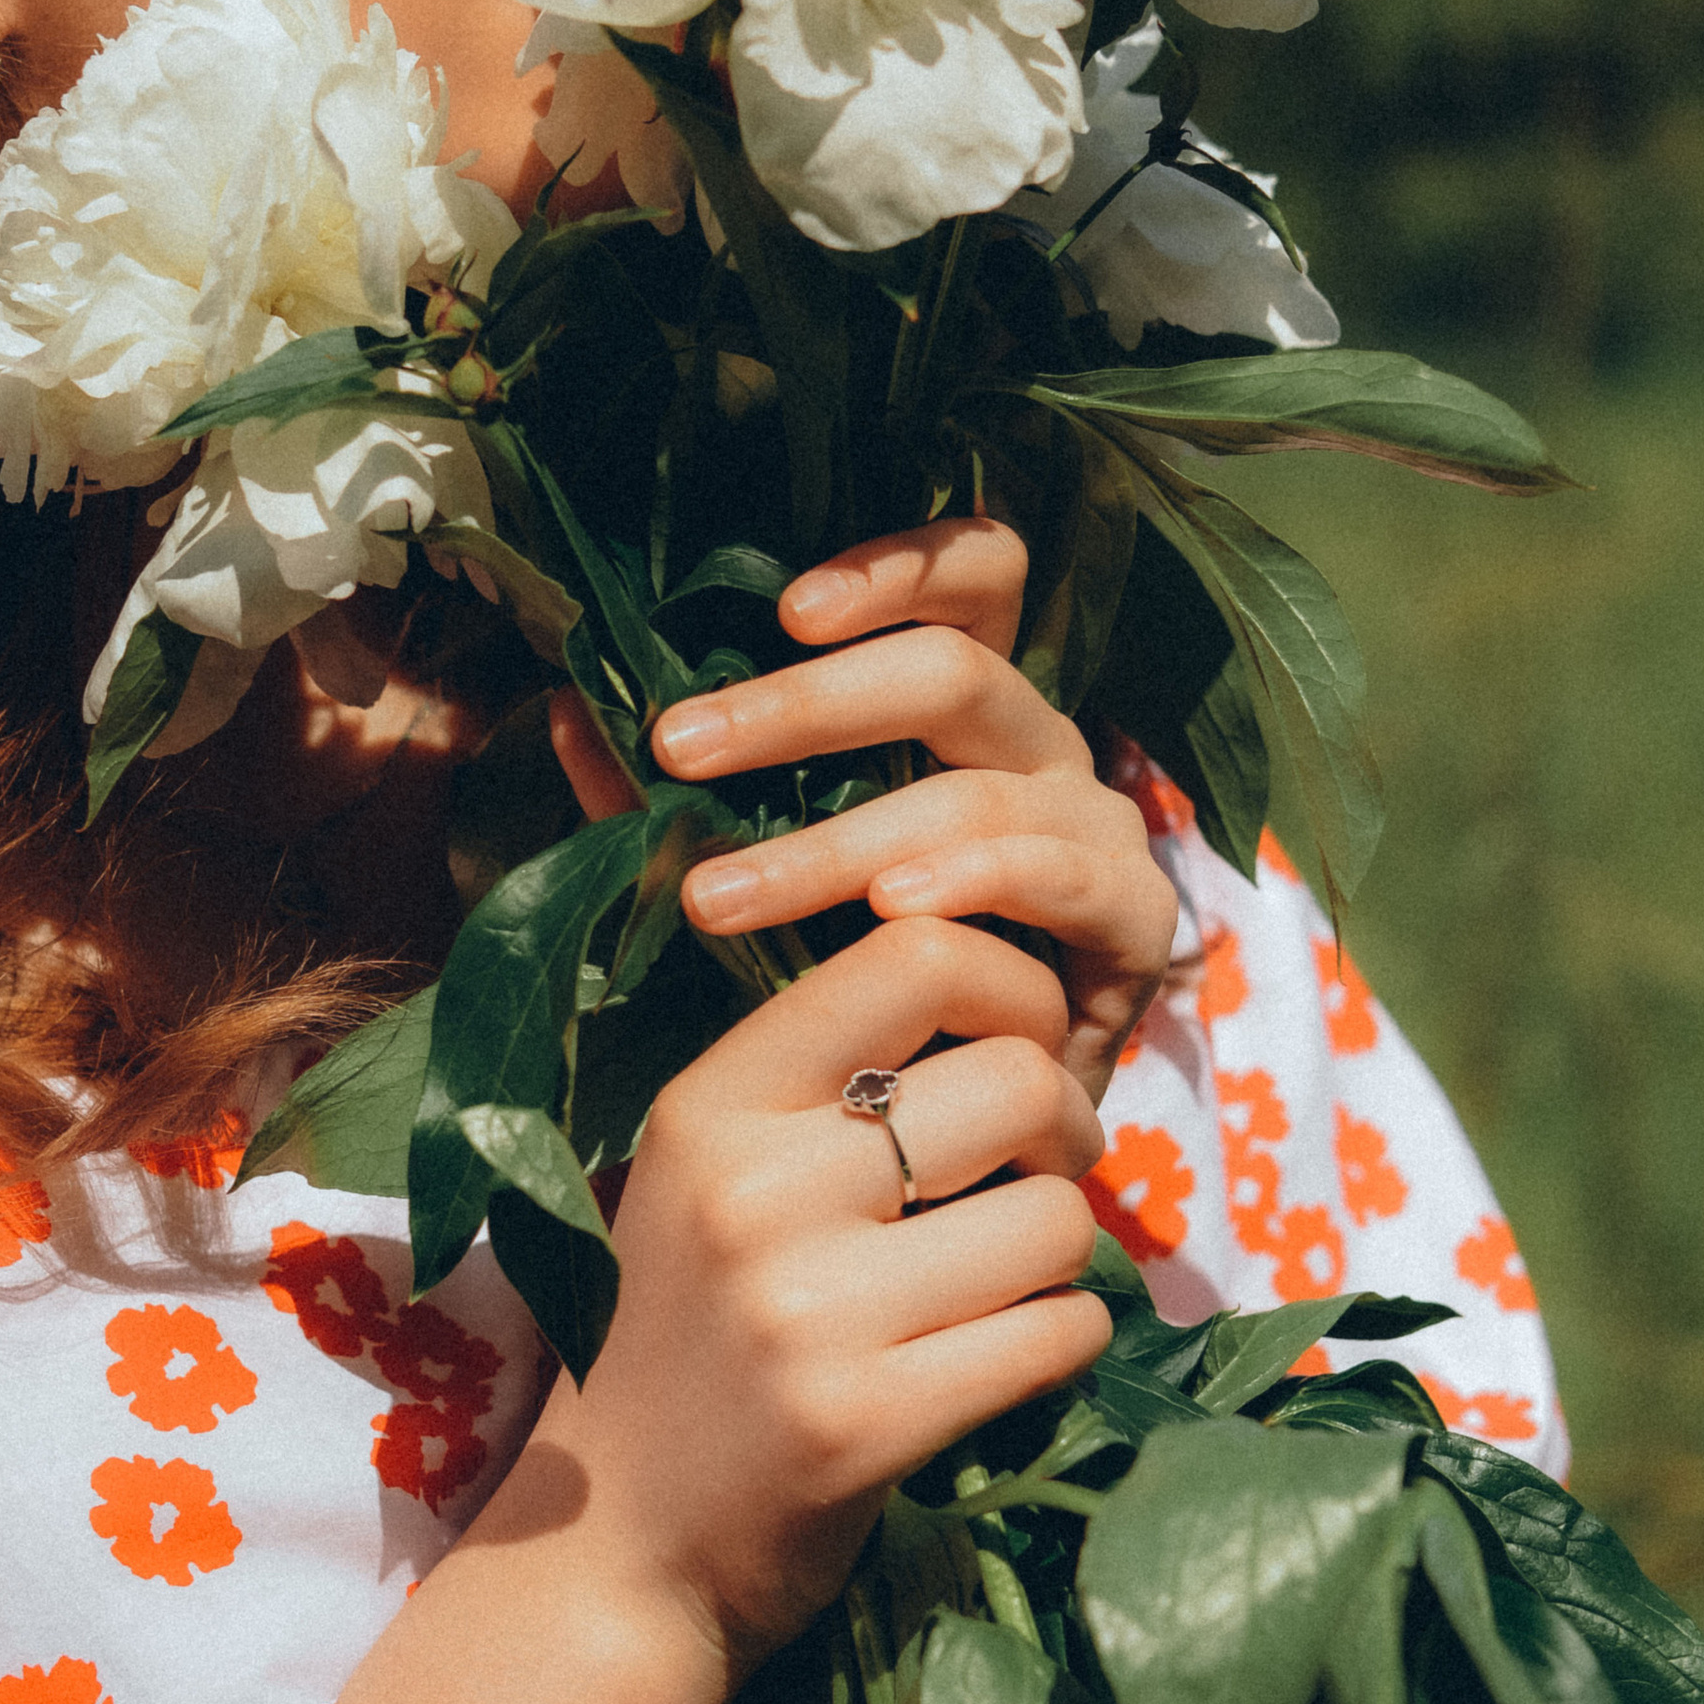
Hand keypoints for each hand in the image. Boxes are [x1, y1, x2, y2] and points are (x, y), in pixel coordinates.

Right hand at [527, 914, 1107, 1667]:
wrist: (612, 1553)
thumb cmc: (681, 1343)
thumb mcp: (704, 1178)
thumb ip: (816, 1083)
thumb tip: (1000, 996)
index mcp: (711, 1106)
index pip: (911, 955)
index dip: (1009, 985)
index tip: (1017, 1044)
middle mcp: (753, 1191)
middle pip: (1015, 1079)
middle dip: (1065, 1126)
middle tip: (1037, 1173)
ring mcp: (808, 1311)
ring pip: (1054, 1217)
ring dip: (1062, 1249)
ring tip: (1007, 1275)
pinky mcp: (867, 1423)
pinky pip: (1058, 1332)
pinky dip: (1064, 1338)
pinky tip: (1011, 1352)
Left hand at [550, 516, 1178, 1106]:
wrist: (949, 1136)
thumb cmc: (845, 979)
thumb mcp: (746, 877)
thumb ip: (666, 802)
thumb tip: (567, 711)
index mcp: (966, 706)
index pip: (975, 578)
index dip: (899, 567)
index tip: (783, 608)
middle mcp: (1039, 744)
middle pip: (957, 669)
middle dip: (807, 706)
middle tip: (681, 747)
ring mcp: (1096, 825)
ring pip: (980, 790)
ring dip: (842, 839)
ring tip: (732, 891)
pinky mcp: (1136, 919)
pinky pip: (1066, 875)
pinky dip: (975, 882)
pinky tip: (896, 912)